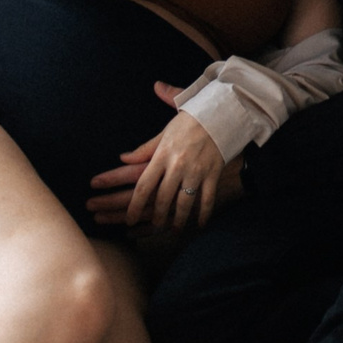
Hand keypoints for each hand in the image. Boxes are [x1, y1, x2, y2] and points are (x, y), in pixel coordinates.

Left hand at [88, 89, 228, 230]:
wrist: (220, 112)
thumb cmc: (190, 120)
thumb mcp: (164, 131)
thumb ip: (144, 148)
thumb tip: (123, 158)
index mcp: (163, 154)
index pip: (144, 185)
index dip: (134, 205)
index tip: (128, 219)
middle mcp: (177, 165)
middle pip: (162, 198)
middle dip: (155, 217)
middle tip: (152, 228)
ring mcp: (196, 171)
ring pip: (184, 203)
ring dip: (177, 220)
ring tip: (172, 230)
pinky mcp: (213, 173)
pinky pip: (207, 199)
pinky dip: (202, 214)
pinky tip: (198, 225)